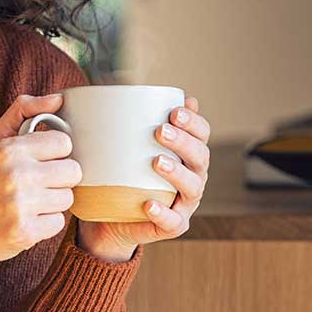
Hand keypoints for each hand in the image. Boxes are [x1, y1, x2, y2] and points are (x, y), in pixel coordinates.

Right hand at [0, 93, 80, 300]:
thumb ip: (23, 111)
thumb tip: (58, 98)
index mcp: (9, 149)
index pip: (64, 143)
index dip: (54, 153)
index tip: (39, 161)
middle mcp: (16, 174)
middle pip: (73, 171)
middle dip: (58, 179)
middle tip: (36, 184)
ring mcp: (21, 204)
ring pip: (68, 198)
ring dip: (52, 203)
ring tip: (28, 203)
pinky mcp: (26, 231)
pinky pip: (59, 223)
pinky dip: (45, 224)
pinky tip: (25, 220)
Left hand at [76, 96, 211, 260]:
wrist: (110, 217)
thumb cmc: (121, 174)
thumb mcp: (124, 145)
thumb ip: (132, 120)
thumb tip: (128, 86)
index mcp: (187, 154)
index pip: (201, 134)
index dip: (194, 122)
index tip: (174, 111)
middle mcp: (192, 177)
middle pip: (200, 158)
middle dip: (184, 142)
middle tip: (160, 131)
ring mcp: (184, 203)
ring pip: (193, 188)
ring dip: (177, 173)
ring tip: (157, 161)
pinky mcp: (172, 226)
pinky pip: (173, 222)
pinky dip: (163, 213)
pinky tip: (149, 204)